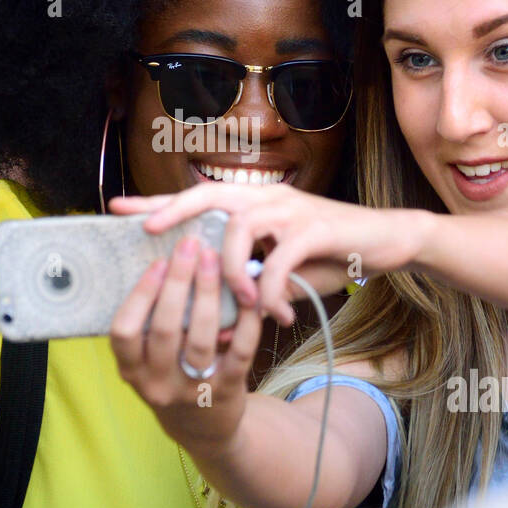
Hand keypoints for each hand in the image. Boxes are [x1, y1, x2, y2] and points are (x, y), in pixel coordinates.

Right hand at [110, 235, 262, 453]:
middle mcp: (158, 384)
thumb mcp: (148, 361)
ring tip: (214, 259)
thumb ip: (149, 324)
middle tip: (190, 246)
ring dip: (209, 293)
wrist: (204, 430)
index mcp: (132, 372)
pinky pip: (240, 350)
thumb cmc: (172, 377)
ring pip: (202, 338)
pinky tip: (248, 292)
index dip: (140, 295)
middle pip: (166, 329)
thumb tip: (164, 261)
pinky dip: (246, 319)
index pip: (124, 332)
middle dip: (179, 282)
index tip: (158, 262)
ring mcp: (193, 391)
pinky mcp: (228, 392)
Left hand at [111, 184, 427, 323]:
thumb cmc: (332, 252)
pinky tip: (274, 314)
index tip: (119, 209)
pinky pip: (280, 258)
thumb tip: (219, 309)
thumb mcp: (285, 266)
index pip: (198, 196)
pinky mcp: (315, 229)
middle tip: (146, 232)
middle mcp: (269, 198)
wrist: (388, 241)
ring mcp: (291, 211)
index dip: (158, 203)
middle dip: (174, 212)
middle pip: (210, 193)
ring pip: (241, 226)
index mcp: (256, 202)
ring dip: (231, 268)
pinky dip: (271, 289)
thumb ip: (253, 277)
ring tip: (235, 301)